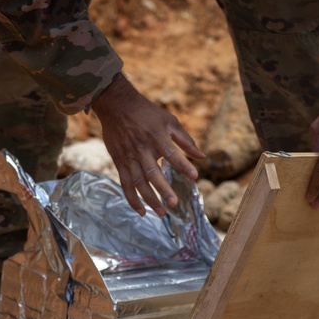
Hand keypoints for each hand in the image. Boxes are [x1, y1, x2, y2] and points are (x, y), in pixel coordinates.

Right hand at [92, 73, 203, 216]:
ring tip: (161, 213)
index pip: (172, 154)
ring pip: (138, 182)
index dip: (183, 165)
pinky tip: (141, 211)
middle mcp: (142, 149)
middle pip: (152, 173)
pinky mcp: (119, 162)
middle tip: (174, 203)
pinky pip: (125, 184)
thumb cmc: (147, 113)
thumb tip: (202, 157)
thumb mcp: (169, 121)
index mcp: (157, 137)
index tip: (194, 177)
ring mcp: (129, 157)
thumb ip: (186, 140)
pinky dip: (132, 199)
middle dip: (163, 189)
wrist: (117, 105)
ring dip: (149, 199)